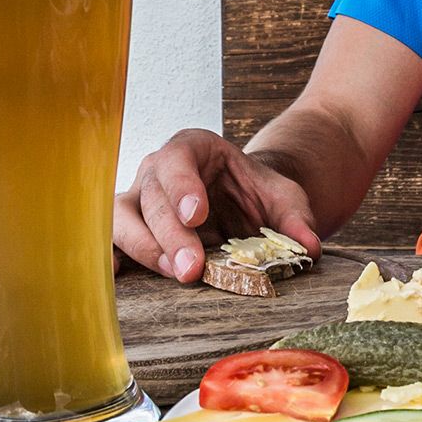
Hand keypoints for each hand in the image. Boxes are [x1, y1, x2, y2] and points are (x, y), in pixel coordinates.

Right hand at [116, 129, 322, 283]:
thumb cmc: (256, 193)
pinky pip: (114, 239)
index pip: (178, 158)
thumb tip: (308, 247)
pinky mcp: (132, 229)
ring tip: (172, 274)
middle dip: (170, 234)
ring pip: (123, 217)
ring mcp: (139, 199)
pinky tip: (118, 274)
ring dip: (144, 248)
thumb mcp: (283, 197)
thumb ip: (296, 218)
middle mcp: (158, 169)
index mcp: (193, 147)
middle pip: (152, 197)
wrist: (242, 203)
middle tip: (191, 268)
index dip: (183, 186)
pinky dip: (113, 256)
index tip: (196, 215)